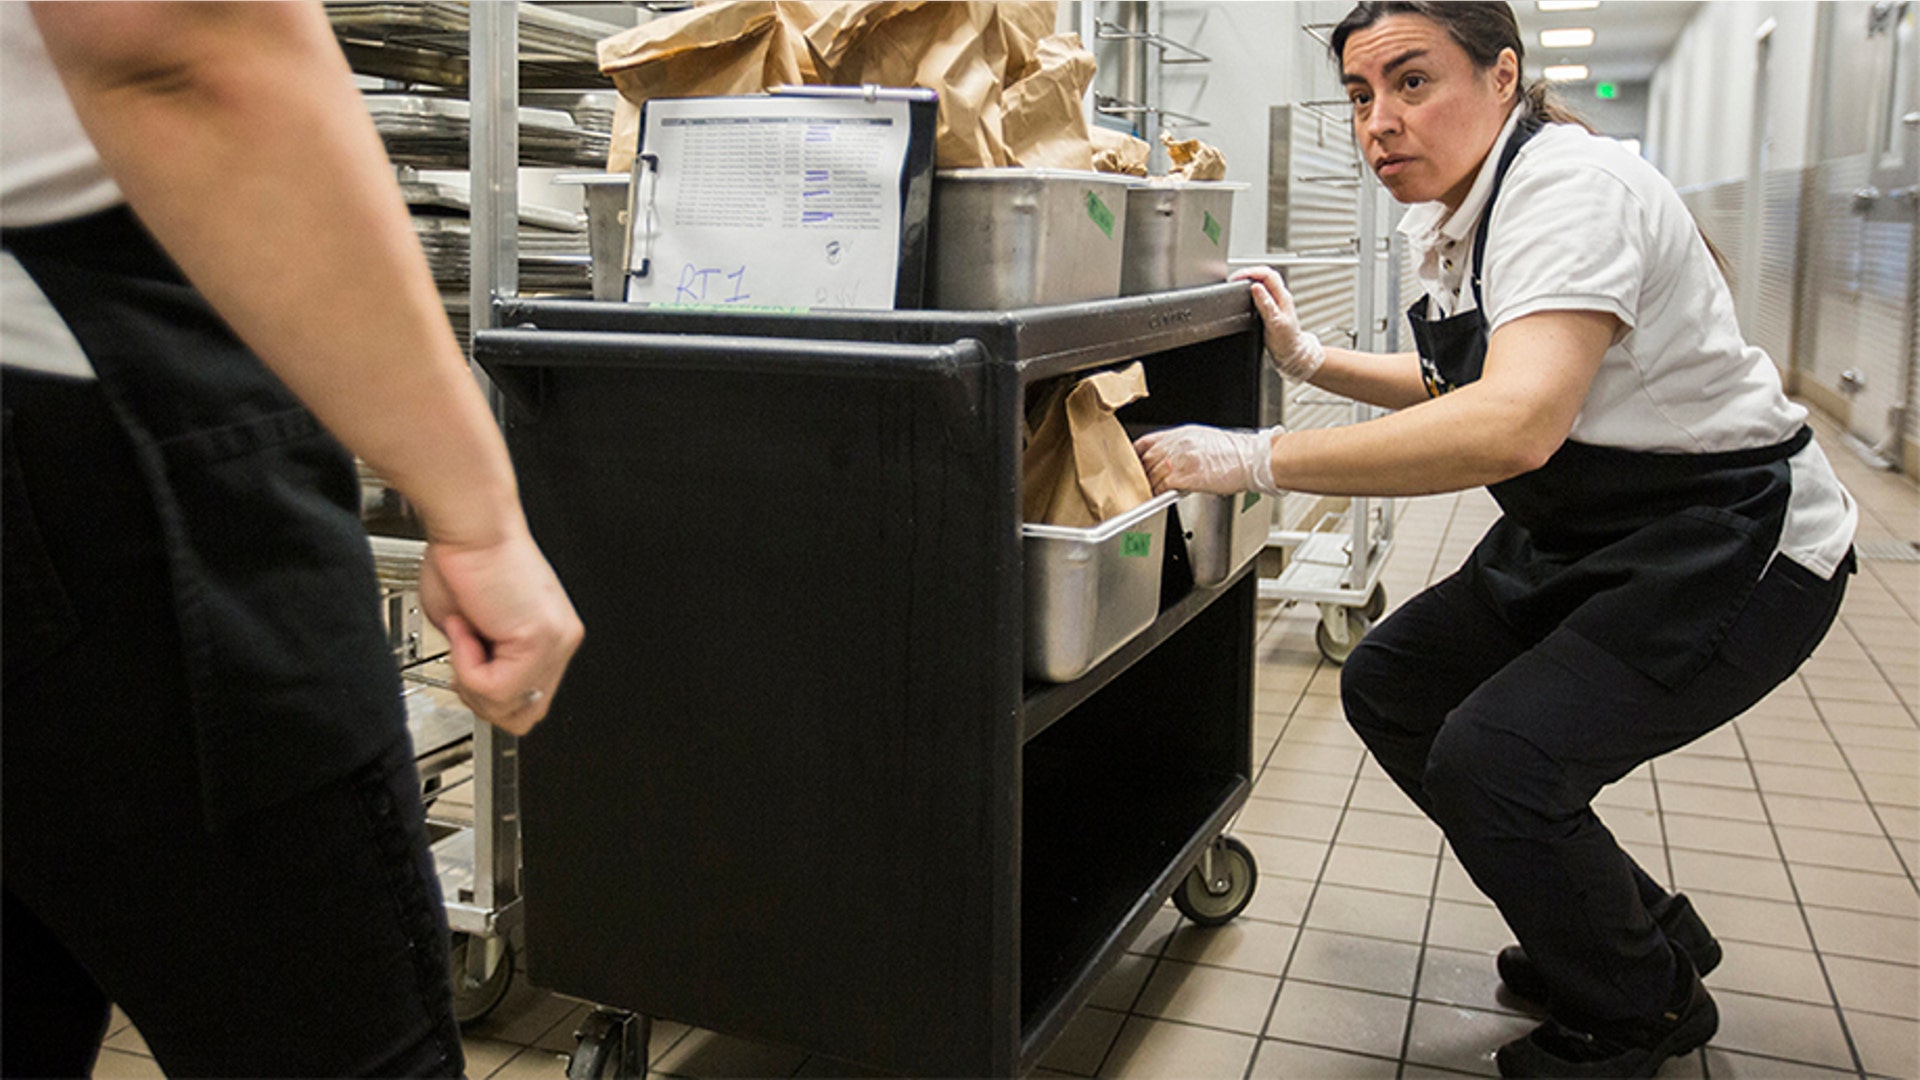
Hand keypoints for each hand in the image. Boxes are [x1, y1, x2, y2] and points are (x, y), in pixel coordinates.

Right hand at [417, 527, 583, 735]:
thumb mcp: (469, 630)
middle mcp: (561, 641)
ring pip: (509, 708)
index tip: (466, 662)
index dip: (486, 693)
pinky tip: (468, 627)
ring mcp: (556, 642)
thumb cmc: (464, 560)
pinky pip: (495, 687)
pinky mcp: (541, 639)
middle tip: (463, 655)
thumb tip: (474, 685)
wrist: (470, 525)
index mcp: (549, 638)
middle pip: (525, 716)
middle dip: (480, 696)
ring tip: (466, 633)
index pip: (528, 701)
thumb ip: (480, 663)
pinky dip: (467, 665)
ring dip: (471, 679)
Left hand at [1133, 425, 1284, 495]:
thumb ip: (1183, 447)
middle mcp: (1177, 444)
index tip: (1130, 464)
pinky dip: (1157, 495)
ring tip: (1145, 495)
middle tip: (1135, 486)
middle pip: (1145, 461)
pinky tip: (1157, 498)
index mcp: (1181, 434)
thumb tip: (1171, 460)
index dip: (1135, 455)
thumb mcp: (1205, 440)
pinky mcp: (1186, 476)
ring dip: (1146, 487)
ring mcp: (1180, 459)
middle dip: (1139, 475)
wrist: (1252, 459)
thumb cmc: (1236, 453)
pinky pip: (1161, 487)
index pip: (1146, 442)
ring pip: (1151, 475)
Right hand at [1228, 266, 1325, 380]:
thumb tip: (1256, 287)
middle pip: (1265, 274)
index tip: (1236, 278)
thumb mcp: (1275, 323)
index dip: (1250, 272)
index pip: (1268, 274)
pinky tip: (1245, 294)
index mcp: (1283, 297)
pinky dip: (1251, 289)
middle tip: (1234, 279)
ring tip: (1237, 283)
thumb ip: (1266, 304)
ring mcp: (1277, 302)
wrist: (1292, 354)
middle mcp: (1281, 297)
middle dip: (1248, 272)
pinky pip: (1262, 292)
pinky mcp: (1272, 308)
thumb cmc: (1287, 342)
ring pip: (1264, 282)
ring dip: (1250, 279)